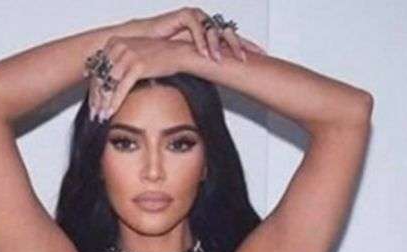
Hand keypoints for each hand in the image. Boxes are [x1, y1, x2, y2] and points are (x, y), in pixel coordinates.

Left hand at [85, 36, 187, 122]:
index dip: (93, 89)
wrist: (178, 53)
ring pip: (109, 84)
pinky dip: (114, 102)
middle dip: (96, 99)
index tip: (92, 103)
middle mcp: (119, 46)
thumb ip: (116, 61)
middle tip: (94, 114)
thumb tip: (100, 77)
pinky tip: (110, 112)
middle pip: (101, 77)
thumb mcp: (132, 53)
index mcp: (114, 42)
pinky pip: (121, 88)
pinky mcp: (138, 65)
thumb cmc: (157, 56)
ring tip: (101, 116)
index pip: (98, 69)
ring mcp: (128, 55)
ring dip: (103, 103)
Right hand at [133, 7, 266, 62]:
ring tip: (218, 60)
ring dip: (216, 46)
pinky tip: (203, 52)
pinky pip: (196, 26)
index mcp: (211, 34)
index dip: (247, 47)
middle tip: (243, 58)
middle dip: (238, 46)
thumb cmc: (165, 52)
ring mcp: (198, 17)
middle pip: (228, 32)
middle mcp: (207, 23)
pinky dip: (200, 40)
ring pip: (213, 29)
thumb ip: (208, 67)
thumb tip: (225, 82)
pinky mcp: (185, 14)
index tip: (261, 57)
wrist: (145, 42)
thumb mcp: (192, 62)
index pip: (233, 39)